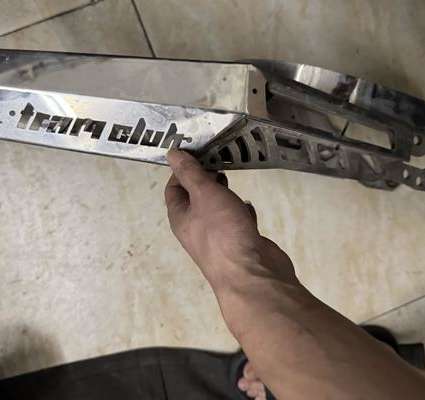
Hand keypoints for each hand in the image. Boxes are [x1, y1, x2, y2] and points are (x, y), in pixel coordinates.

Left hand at [164, 150, 294, 291]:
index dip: (182, 169)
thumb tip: (171, 154)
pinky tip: (248, 204)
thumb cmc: (223, 232)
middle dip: (205, 179)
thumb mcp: (203, 194)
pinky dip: (241, 211)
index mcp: (180, 218)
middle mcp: (196, 229)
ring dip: (223, 193)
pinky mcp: (240, 243)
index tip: (198, 151)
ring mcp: (219, 238)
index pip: (174, 188)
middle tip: (218, 158)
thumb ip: (190, 173)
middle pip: (196, 198)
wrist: (253, 274)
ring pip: (217, 209)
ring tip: (233, 174)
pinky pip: (237, 221)